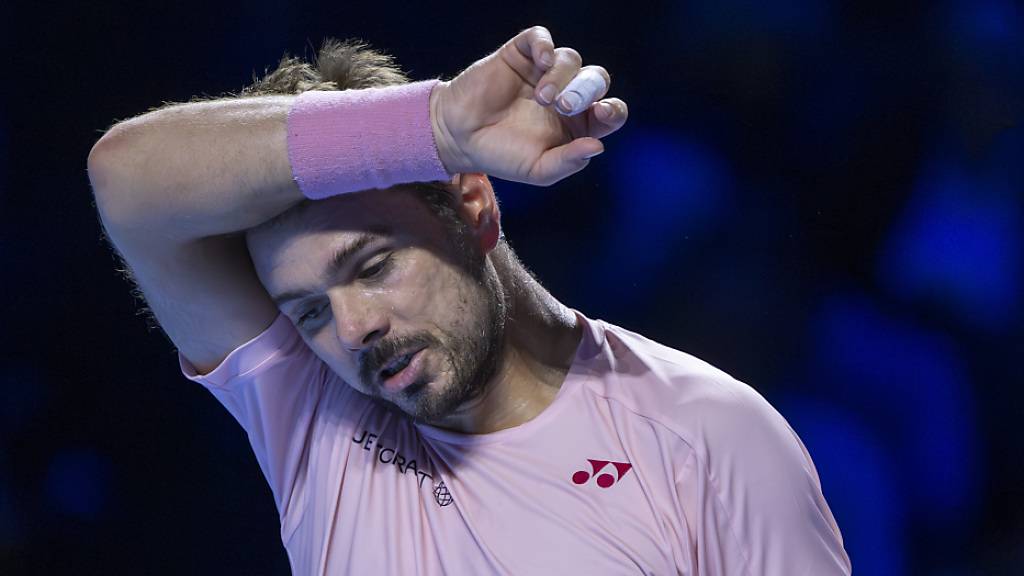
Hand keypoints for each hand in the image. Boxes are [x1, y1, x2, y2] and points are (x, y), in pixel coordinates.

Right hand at [430, 26, 628, 185]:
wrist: (460, 138)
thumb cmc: (502, 156)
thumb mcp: (538, 170)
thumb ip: (568, 162)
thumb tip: (598, 147)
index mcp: (578, 124)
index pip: (611, 111)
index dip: (613, 110)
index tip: (601, 113)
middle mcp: (566, 94)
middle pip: (596, 79)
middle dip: (587, 90)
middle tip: (565, 105)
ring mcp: (543, 72)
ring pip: (571, 58)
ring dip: (562, 76)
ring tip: (541, 97)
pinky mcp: (521, 54)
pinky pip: (541, 38)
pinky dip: (545, 45)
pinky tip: (541, 60)